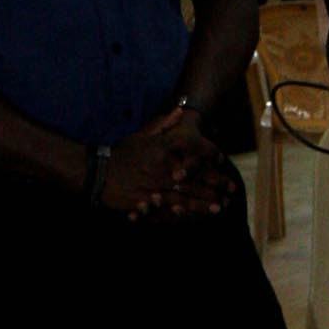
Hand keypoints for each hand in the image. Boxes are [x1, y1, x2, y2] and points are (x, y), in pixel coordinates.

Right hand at [101, 108, 233, 219]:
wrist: (98, 174)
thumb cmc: (122, 154)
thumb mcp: (142, 135)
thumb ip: (164, 124)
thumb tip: (181, 110)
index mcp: (162, 150)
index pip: (193, 150)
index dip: (210, 155)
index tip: (222, 160)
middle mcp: (162, 169)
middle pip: (195, 177)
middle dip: (215, 184)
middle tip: (231, 190)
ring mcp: (154, 188)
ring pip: (185, 196)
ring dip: (204, 203)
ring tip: (220, 207)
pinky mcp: (147, 204)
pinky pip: (168, 211)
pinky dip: (183, 214)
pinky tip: (195, 218)